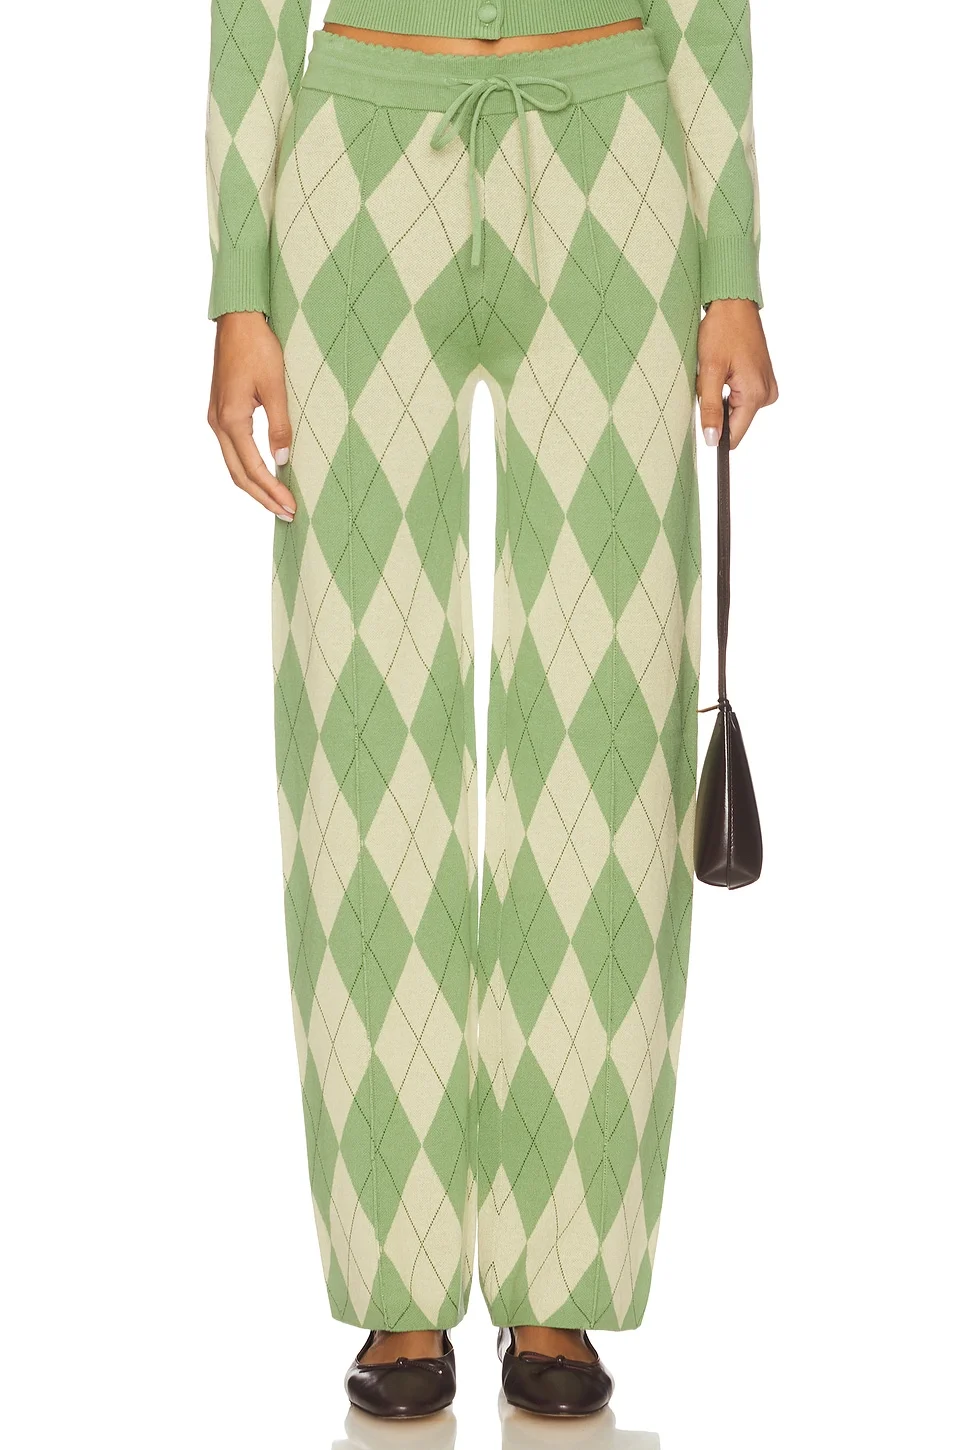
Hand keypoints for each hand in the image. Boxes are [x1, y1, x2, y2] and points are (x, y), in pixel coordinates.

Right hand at [208, 312, 296, 519]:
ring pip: (233, 465)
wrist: (238, 320)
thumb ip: (279, 424)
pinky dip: (248, 468)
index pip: (252, 468)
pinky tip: (264, 475)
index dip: (271, 491)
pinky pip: (233, 450)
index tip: (290, 507)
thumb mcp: (276, 386)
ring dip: (254, 486)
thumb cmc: (258, 347)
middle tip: (286, 514)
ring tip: (277, 501)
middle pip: (238, 474)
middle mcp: (218, 423)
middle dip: (263, 497)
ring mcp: (216, 418)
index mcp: (231, 419)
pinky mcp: (221, 412)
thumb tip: (283, 459)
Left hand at [697, 299, 777, 448]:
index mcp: (756, 395)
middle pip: (735, 422)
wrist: (734, 305)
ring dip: (722, 397)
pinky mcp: (763, 379)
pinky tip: (726, 370)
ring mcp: (767, 386)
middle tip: (710, 382)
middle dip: (717, 409)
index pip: (735, 436)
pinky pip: (742, 397)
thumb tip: (712, 440)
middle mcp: (767, 394)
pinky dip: (729, 389)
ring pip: (737, 410)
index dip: (716, 435)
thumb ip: (711, 409)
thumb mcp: (710, 372)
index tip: (702, 424)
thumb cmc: (722, 331)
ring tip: (718, 372)